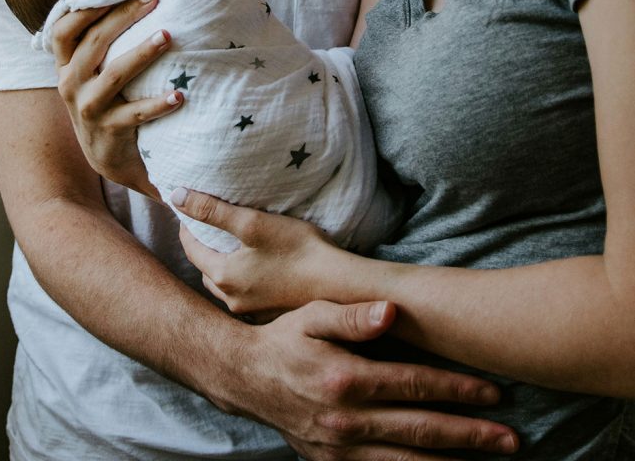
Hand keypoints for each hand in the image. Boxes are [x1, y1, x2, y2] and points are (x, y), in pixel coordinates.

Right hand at [52, 0, 182, 195]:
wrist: (109, 157)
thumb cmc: (108, 100)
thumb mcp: (94, 72)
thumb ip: (104, 41)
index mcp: (67, 65)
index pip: (65, 30)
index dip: (89, 7)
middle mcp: (71, 84)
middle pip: (94, 42)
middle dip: (124, 17)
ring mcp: (88, 108)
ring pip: (115, 74)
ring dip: (142, 53)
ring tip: (167, 36)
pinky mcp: (109, 130)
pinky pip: (135, 114)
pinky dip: (158, 104)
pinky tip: (179, 95)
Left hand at [174, 189, 339, 313]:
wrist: (338, 286)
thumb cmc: (298, 250)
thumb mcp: (252, 222)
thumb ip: (213, 210)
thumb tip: (176, 196)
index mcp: (223, 277)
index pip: (191, 250)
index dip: (187, 228)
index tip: (188, 212)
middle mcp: (231, 300)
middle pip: (205, 270)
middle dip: (202, 249)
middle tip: (206, 229)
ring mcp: (250, 311)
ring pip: (224, 286)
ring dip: (220, 267)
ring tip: (229, 248)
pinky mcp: (268, 314)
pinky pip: (244, 296)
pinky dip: (241, 281)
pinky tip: (255, 270)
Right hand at [223, 300, 518, 458]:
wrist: (245, 378)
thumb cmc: (285, 338)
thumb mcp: (312, 315)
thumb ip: (352, 315)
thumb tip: (391, 311)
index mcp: (347, 379)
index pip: (415, 386)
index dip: (457, 389)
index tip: (494, 392)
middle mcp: (348, 421)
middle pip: (421, 431)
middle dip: (471, 436)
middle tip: (512, 439)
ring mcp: (341, 449)